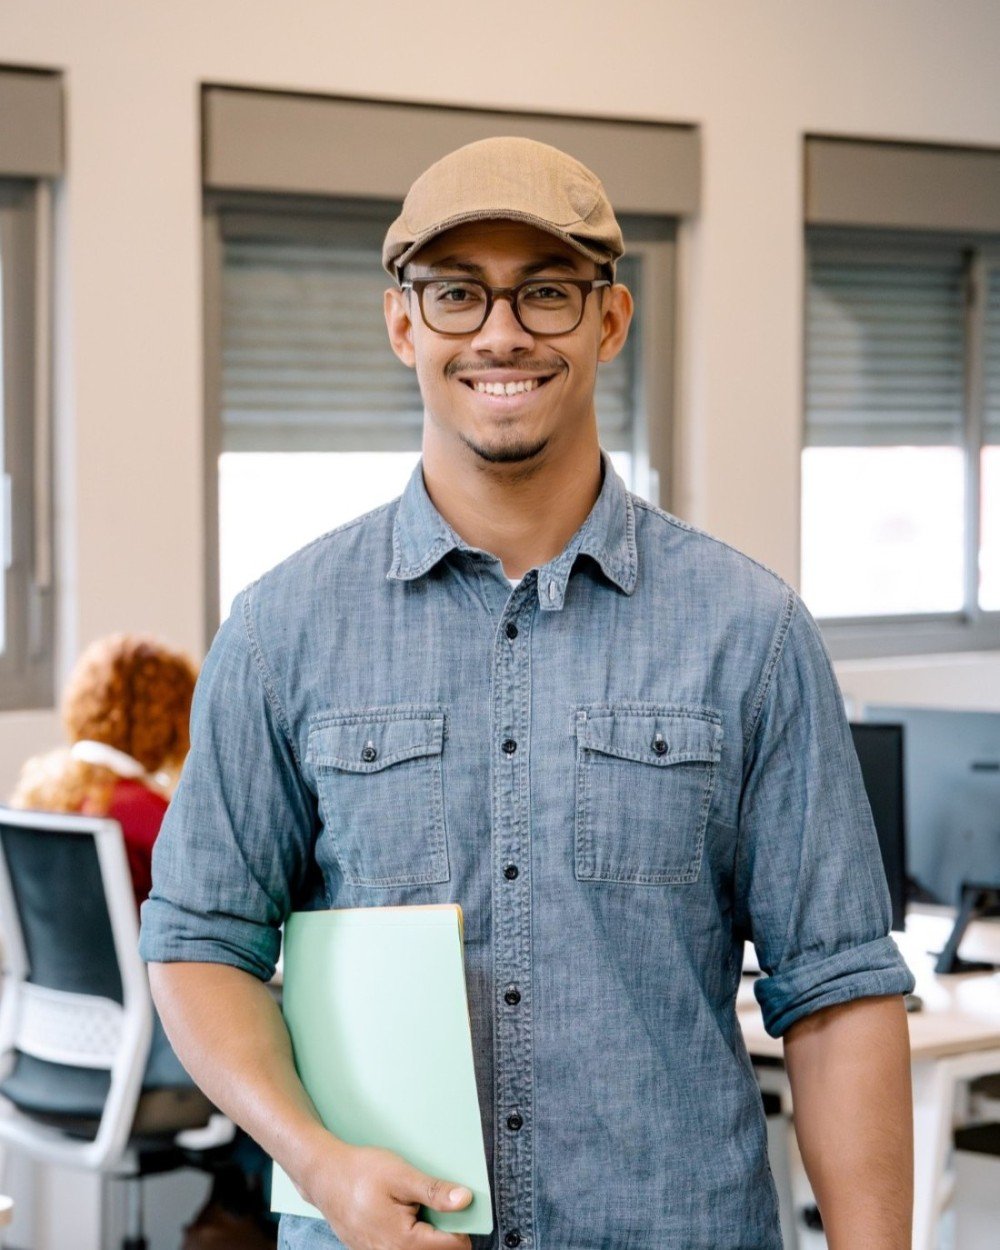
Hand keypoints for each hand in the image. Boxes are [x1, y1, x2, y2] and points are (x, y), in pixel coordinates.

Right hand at [304, 1141, 474, 1249]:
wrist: (324, 1176)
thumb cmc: (360, 1173)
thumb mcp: (401, 1175)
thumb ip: (434, 1191)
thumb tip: (465, 1200)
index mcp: (404, 1242)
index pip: (453, 1246)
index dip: (463, 1225)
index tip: (461, 1205)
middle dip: (444, 1230)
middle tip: (435, 1203)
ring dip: (426, 1233)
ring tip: (415, 1207)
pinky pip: (400, 1249)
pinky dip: (408, 1235)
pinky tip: (401, 1213)